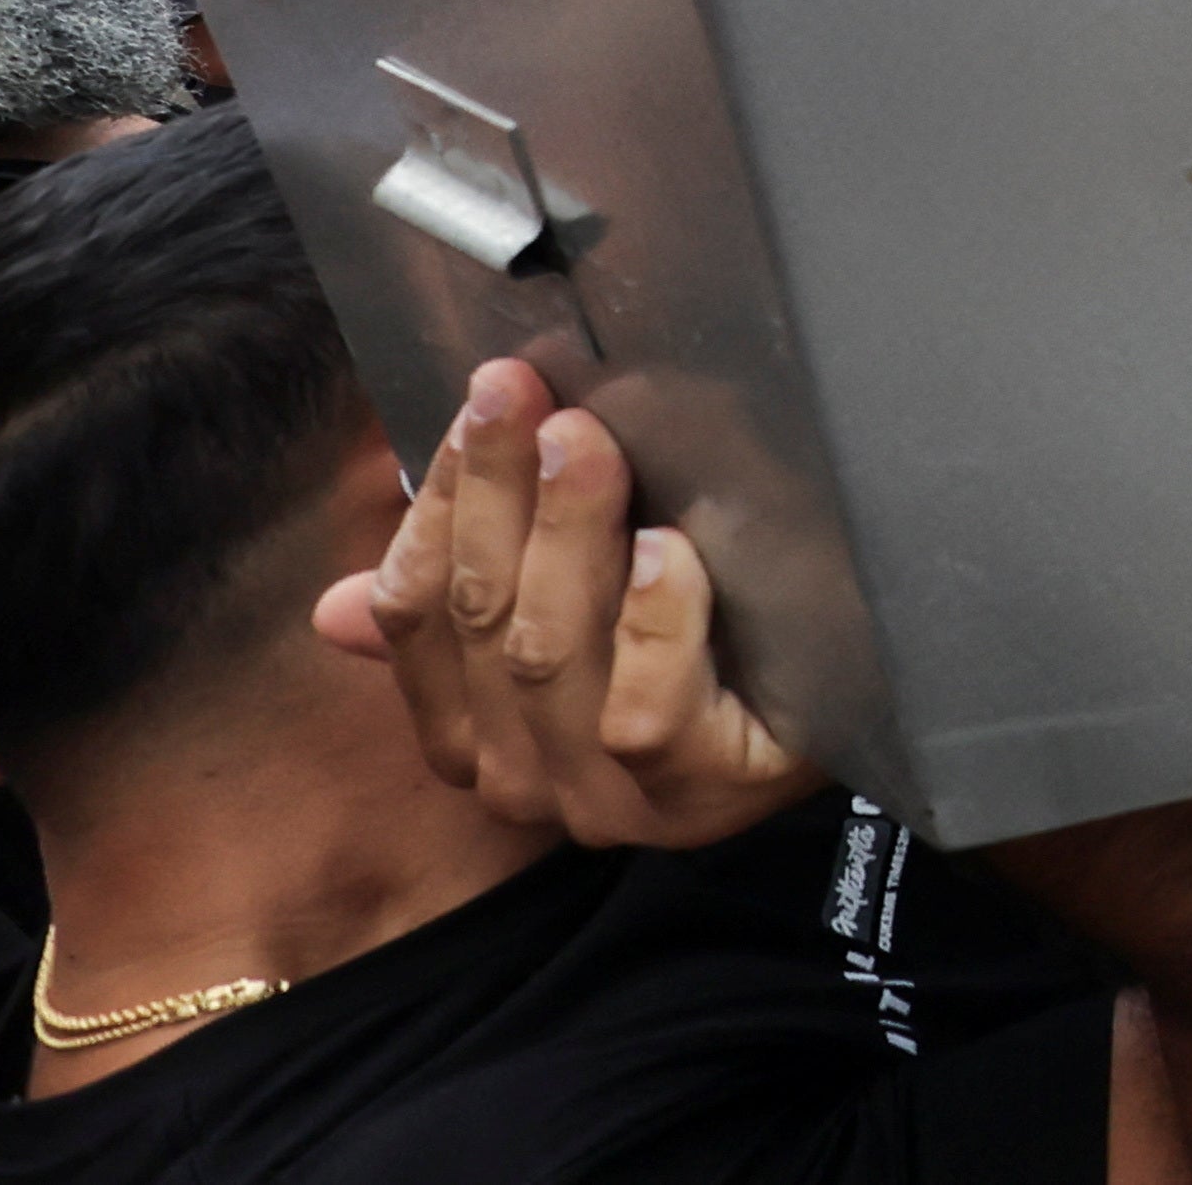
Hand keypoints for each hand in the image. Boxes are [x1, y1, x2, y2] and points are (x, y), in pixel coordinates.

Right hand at [320, 360, 822, 851]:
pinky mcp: (703, 793)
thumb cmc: (707, 637)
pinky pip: (646, 712)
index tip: (481, 402)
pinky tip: (669, 552)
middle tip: (526, 394)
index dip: (440, 504)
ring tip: (590, 443)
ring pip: (549, 656)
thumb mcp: (580, 606)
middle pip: (484, 620)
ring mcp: (613, 798)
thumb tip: (334, 607)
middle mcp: (528, 779)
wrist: (857, 701)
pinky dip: (652, 624)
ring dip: (565, 535)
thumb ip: (467, 602)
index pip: (418, 615)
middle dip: (499, 494)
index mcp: (475, 734)